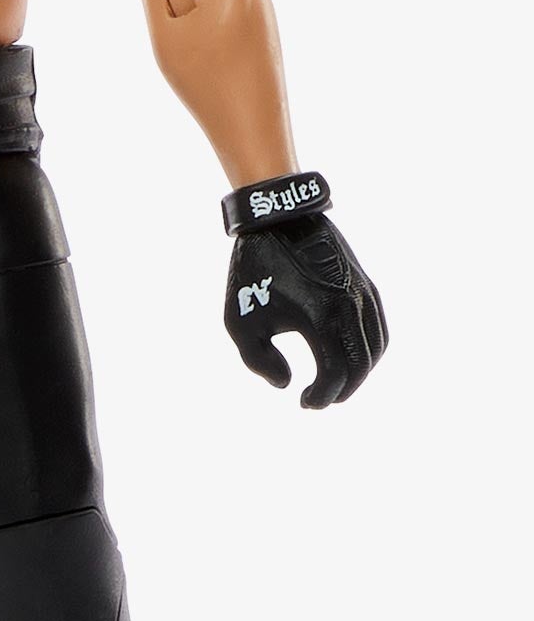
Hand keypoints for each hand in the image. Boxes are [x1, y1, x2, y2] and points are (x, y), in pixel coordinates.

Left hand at [225, 216, 385, 408]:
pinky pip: (378, 327)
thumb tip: (286, 382)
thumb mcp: (240, 320)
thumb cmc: (253, 271)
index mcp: (320, 317)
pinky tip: (348, 356)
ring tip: (334, 382)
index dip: (321, 397)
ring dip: (358, 372)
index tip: (303, 402)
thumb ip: (259, 361)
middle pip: (361, 366)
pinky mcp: (365, 283)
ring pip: (376, 348)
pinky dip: (369, 350)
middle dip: (342, 391)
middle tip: (320, 399)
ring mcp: (361, 293)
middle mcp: (349, 306)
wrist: (276, 219)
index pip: (335, 374)